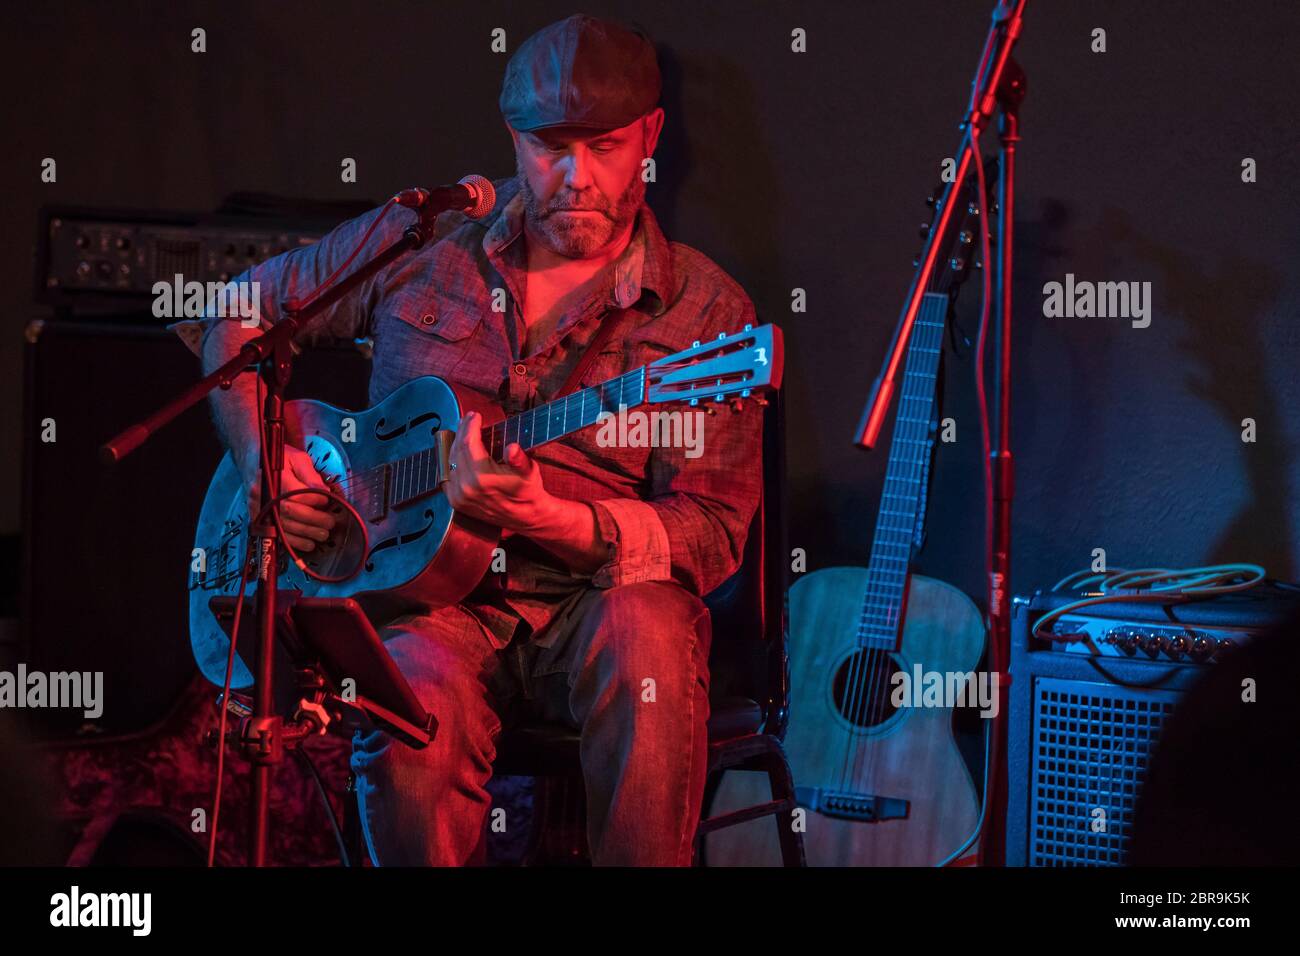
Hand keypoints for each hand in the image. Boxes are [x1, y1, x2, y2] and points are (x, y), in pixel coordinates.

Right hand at [239, 443, 336, 551]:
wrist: (254, 461)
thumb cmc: (280, 460)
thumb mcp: (298, 459)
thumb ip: (311, 475)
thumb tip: (325, 492)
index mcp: (274, 478)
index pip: (296, 492)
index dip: (314, 499)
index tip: (327, 501)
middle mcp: (264, 495)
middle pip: (290, 511)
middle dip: (314, 519)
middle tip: (330, 522)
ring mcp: (260, 509)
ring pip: (283, 526)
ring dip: (306, 533)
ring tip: (323, 534)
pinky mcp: (259, 519)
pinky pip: (276, 534)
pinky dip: (293, 542)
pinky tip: (308, 543)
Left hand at [444, 411, 554, 532]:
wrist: (526, 517)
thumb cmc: (528, 491)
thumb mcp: (529, 472)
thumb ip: (519, 459)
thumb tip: (511, 449)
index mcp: (483, 478)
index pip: (468, 443)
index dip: (470, 426)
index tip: (474, 415)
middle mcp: (466, 488)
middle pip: (457, 450)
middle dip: (462, 431)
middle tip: (468, 419)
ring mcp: (459, 496)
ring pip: (450, 461)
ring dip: (455, 444)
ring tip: (464, 432)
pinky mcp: (456, 502)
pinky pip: (447, 476)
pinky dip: (451, 462)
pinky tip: (457, 452)